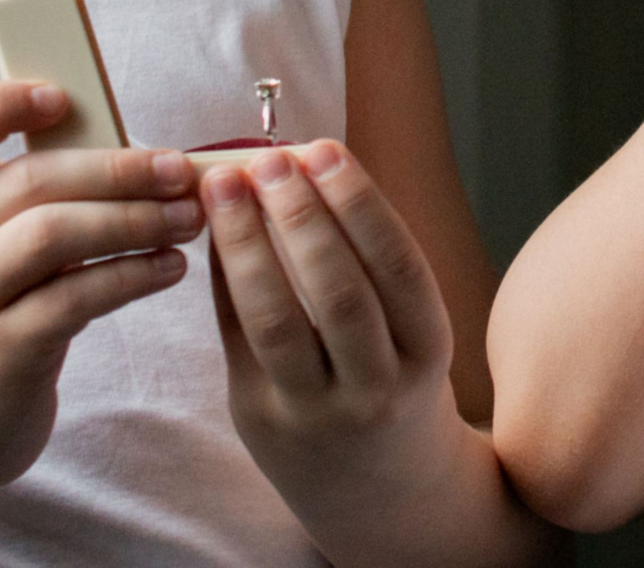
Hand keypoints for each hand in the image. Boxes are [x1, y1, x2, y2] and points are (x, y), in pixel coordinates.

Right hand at [0, 81, 199, 496]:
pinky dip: (132, 276)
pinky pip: (74, 299)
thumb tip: (150, 157)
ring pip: (50, 235)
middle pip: (31, 181)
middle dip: (117, 169)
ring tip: (189, 221)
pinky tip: (170, 269)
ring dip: (133, 220)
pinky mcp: (1, 351)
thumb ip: (48, 199)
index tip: (61, 96)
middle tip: (181, 171)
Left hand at [206, 142, 468, 525]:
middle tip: (270, 159)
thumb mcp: (413, 333)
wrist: (381, 493)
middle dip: (300, 216)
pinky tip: (216, 232)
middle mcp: (376, 388)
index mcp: (428, 354)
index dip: (358, 203)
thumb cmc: (397, 383)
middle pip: (338, 292)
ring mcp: (314, 411)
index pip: (396, 266)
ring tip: (225, 186)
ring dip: (247, 244)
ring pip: (277, 320)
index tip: (324, 149)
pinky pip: (238, 338)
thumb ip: (371, 264)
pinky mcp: (259, 418)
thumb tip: (308, 164)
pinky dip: (224, 278)